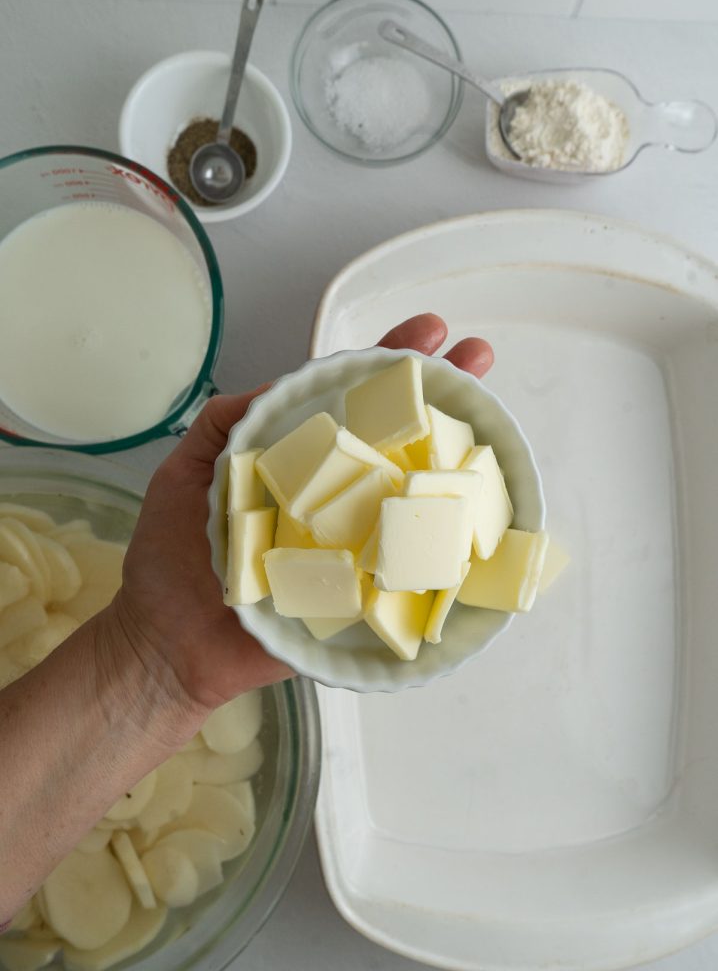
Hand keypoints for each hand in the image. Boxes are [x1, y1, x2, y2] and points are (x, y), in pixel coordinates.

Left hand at [110, 314, 493, 715]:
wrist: (167, 644)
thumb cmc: (172, 559)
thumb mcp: (188, 470)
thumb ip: (226, 422)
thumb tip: (279, 387)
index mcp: (296, 463)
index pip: (348, 404)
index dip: (388, 365)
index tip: (427, 332)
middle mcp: (333, 498)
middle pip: (394, 439)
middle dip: (441, 395)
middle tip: (478, 356)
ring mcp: (351, 544)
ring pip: (409, 496)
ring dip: (455, 459)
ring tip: (492, 418)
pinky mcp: (359, 593)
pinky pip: (407, 568)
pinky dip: (444, 547)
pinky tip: (476, 514)